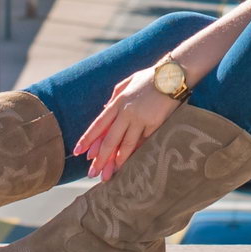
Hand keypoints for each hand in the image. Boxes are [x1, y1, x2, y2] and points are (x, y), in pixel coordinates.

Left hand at [72, 67, 180, 181]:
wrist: (172, 76)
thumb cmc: (149, 78)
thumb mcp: (127, 83)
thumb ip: (114, 97)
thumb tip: (104, 109)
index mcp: (118, 101)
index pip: (98, 124)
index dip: (88, 139)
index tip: (78, 152)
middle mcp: (127, 112)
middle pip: (110, 139)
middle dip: (99, 158)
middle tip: (92, 173)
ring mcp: (141, 119)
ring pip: (125, 144)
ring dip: (116, 161)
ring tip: (108, 174)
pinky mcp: (154, 124)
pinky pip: (142, 142)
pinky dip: (134, 153)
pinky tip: (128, 163)